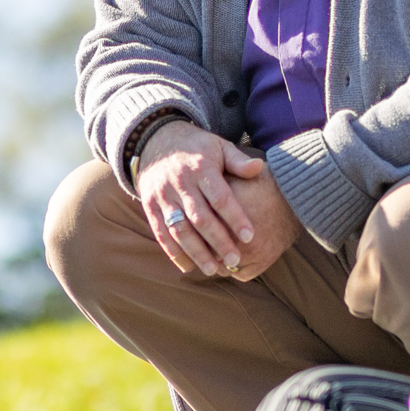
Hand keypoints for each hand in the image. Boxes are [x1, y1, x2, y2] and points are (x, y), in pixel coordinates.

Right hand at [136, 121, 294, 279]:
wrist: (154, 140)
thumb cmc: (196, 147)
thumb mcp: (218, 145)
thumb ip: (238, 160)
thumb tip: (259, 168)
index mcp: (201, 167)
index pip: (220, 197)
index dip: (235, 217)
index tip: (250, 236)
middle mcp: (180, 183)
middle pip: (200, 218)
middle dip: (218, 241)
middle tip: (235, 260)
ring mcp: (163, 196)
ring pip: (179, 229)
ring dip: (196, 252)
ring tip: (213, 270)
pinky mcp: (150, 206)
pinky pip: (160, 232)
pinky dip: (173, 252)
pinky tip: (188, 267)